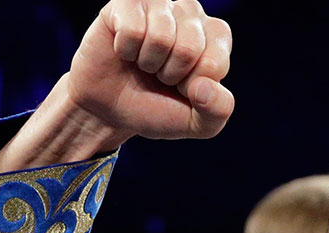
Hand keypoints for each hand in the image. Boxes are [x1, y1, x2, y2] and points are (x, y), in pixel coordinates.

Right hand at [67, 0, 234, 141]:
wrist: (110, 110)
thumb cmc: (157, 108)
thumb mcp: (198, 124)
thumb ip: (217, 110)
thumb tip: (204, 86)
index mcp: (216, 36)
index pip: (215, 64)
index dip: (193, 87)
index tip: (182, 87)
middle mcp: (191, 12)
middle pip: (189, 48)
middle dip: (170, 75)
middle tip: (159, 75)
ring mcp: (159, 3)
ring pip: (161, 37)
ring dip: (148, 63)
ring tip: (143, 63)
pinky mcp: (125, 2)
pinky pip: (132, 30)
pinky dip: (126, 50)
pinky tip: (125, 50)